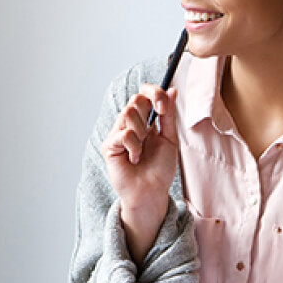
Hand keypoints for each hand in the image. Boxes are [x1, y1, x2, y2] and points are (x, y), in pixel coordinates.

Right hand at [101, 84, 178, 263]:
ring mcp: (118, 134)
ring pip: (128, 113)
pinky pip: (123, 134)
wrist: (152, 192)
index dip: (153, 93)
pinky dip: (134, 146)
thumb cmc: (160, 168)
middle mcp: (130, 124)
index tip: (164, 105)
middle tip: (154, 130)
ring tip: (143, 150)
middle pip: (135, 100)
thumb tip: (172, 90)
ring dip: (142, 132)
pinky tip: (135, 159)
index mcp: (145, 120)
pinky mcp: (109, 146)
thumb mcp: (170, 138)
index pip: (144, 94)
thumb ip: (169, 115)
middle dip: (149, 111)